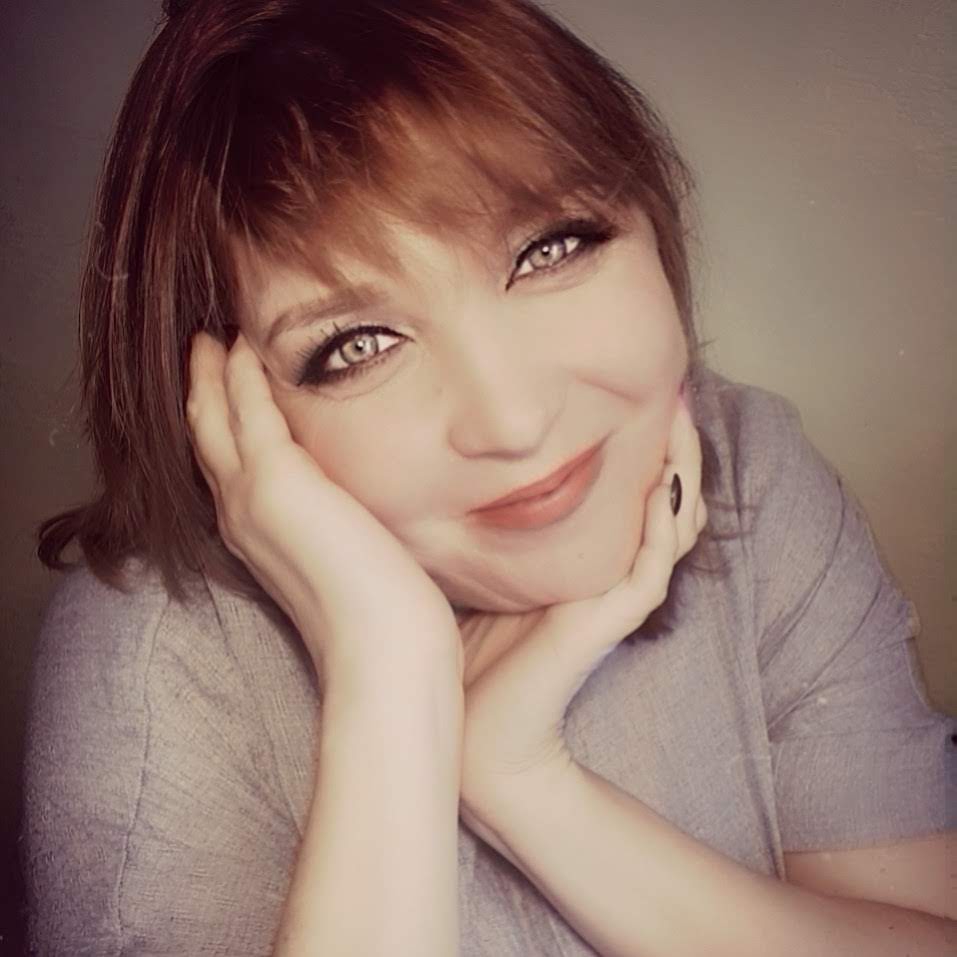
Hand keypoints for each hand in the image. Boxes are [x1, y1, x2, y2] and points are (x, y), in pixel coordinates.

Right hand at [186, 330, 461, 677]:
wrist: (383, 650)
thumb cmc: (381, 617)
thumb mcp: (352, 562)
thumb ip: (344, 532)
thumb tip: (367, 520)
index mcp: (261, 537)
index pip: (230, 466)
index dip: (223, 424)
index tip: (227, 384)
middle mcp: (243, 517)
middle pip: (208, 437)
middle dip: (205, 390)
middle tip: (203, 345)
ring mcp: (251, 499)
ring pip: (215, 418)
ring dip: (214, 373)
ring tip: (215, 337)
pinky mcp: (276, 482)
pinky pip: (248, 411)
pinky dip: (242, 374)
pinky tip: (245, 343)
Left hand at [457, 396, 706, 819]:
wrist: (475, 731)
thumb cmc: (474, 653)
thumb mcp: (488, 570)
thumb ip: (500, 529)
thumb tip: (473, 472)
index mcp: (593, 561)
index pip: (640, 494)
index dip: (650, 444)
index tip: (641, 388)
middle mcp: (615, 573)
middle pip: (670, 498)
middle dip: (677, 442)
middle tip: (676, 383)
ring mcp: (618, 596)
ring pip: (675, 521)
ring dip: (681, 466)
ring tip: (680, 410)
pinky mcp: (612, 619)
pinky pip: (654, 563)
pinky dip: (662, 520)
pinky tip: (662, 478)